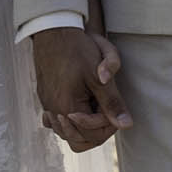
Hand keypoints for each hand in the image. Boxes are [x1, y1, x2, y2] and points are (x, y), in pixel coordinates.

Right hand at [33, 25, 131, 154]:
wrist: (54, 30)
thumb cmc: (78, 50)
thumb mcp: (100, 76)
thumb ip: (112, 103)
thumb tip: (126, 125)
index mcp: (68, 108)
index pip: (92, 136)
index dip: (108, 126)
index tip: (114, 108)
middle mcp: (54, 111)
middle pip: (77, 140)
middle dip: (95, 130)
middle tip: (106, 112)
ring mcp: (47, 105)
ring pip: (66, 133)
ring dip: (82, 126)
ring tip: (94, 107)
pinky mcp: (44, 97)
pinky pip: (55, 121)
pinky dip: (68, 120)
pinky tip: (78, 107)